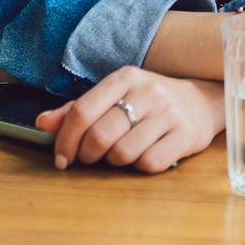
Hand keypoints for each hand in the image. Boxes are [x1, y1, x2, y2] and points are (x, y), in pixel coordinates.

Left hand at [37, 67, 222, 173]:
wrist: (202, 101)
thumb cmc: (149, 102)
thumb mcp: (115, 96)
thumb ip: (78, 109)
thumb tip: (43, 122)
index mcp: (125, 78)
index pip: (82, 111)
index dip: (65, 140)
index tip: (62, 158)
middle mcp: (148, 92)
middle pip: (100, 136)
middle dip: (88, 155)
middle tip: (91, 158)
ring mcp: (169, 113)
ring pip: (123, 153)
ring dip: (115, 161)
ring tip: (122, 152)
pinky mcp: (186, 135)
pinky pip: (149, 163)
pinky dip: (141, 166)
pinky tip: (146, 154)